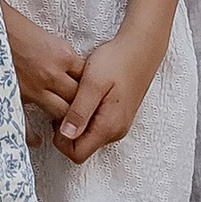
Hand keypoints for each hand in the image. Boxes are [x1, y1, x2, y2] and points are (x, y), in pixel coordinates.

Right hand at [2, 3, 83, 126]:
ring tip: (68, 126)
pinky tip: (38, 140)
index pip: (86, 77)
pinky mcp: (15, 96)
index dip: (90, 86)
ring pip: (61, 112)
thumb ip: (62, 55)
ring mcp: (33, 88)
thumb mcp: (47, 35)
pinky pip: (27, 123)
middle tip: (84, 113)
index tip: (90, 93)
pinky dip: (33, 135)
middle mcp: (52, 74)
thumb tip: (72, 69)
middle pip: (78, 98)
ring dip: (65, 119)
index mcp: (62, 55)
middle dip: (83, 105)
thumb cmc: (15, 25)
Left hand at [56, 26, 158, 160]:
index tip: (59, 115)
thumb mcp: (92, 84)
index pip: (77, 154)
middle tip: (67, 102)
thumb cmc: (117, 61)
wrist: (141, 47)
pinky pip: (97, 126)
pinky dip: (86, 116)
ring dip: (77, 122)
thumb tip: (66, 135)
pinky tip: (86, 96)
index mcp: (108, 126)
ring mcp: (119, 125)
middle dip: (68, 130)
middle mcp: (116, 131)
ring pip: (89, 137)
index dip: (62, 139)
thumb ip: (79, 112)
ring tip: (77, 96)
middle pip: (82, 147)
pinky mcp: (119, 117)